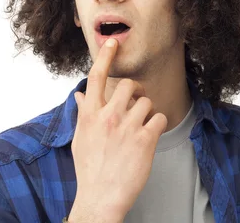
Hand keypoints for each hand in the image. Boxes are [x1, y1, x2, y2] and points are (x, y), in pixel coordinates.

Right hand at [69, 38, 167, 221]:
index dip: (105, 56)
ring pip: (147, 101)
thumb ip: (83, 113)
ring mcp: (127, 127)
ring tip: (140, 128)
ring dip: (146, 112)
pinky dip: (157, 125)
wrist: (101, 197)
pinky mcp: (145, 140)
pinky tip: (149, 137)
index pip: (96, 76)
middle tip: (135, 104)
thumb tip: (80, 95)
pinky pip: (158, 118)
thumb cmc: (89, 168)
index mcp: (90, 114)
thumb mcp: (80, 138)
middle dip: (135, 92)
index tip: (113, 42)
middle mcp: (108, 116)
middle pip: (129, 85)